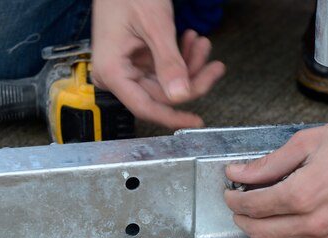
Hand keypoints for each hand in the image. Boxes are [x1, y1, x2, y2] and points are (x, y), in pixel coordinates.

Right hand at [91, 0, 224, 128]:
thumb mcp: (154, 26)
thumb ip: (169, 63)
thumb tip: (181, 96)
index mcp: (112, 71)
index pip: (145, 106)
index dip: (173, 116)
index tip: (196, 121)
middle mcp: (117, 74)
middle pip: (161, 93)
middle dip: (191, 78)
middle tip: (214, 66)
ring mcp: (127, 68)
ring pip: (167, 82)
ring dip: (189, 64)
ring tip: (201, 43)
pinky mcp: (137, 61)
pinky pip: (164, 68)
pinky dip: (181, 56)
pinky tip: (190, 40)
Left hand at [225, 78, 327, 237]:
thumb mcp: (304, 143)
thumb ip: (267, 163)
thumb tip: (239, 172)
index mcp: (304, 193)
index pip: (253, 205)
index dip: (234, 198)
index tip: (230, 190)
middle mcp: (317, 220)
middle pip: (260, 231)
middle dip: (241, 216)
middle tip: (238, 202)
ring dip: (258, 233)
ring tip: (256, 213)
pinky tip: (280, 223)